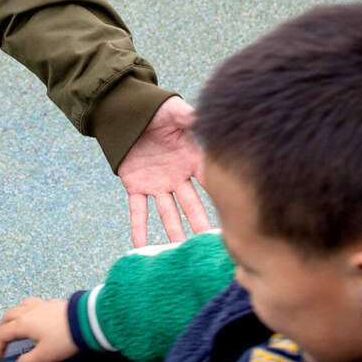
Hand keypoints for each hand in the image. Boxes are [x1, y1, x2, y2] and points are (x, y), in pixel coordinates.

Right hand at [0, 297, 75, 361]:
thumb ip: (29, 361)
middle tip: (2, 339)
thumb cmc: (64, 338)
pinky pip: (37, 304)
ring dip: (15, 315)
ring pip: (21, 305)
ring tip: (17, 323)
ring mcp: (42, 305)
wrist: (86, 321)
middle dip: (2, 328)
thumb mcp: (45, 355)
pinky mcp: (54, 303)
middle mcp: (30, 311)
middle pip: (8, 316)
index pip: (3, 334)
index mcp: (23, 324)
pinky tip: (39, 316)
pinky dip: (31, 310)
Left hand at [117, 96, 209, 247]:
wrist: (129, 112)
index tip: (232, 214)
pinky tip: (139, 247)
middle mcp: (178, 176)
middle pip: (192, 204)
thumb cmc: (157, 109)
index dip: (220, 195)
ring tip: (180, 252)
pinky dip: (138, 228)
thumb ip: (189, 116)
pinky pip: (137, 210)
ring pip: (168, 212)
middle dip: (201, 223)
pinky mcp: (135, 186)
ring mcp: (158, 184)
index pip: (208, 180)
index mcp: (192, 158)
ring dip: (173, 231)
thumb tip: (204, 117)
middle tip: (211, 244)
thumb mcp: (174, 110)